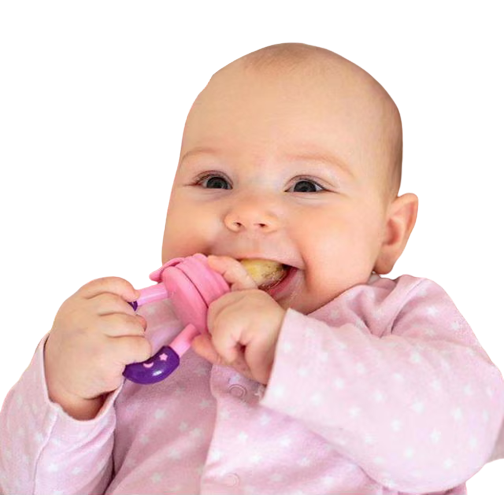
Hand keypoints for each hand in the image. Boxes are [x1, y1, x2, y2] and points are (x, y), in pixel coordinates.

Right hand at [44, 277, 150, 418]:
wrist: (60, 386)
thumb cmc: (77, 350)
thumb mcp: (79, 320)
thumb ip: (101, 305)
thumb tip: (136, 299)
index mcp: (74, 304)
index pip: (105, 285)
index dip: (124, 288)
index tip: (134, 296)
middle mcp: (81, 316)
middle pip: (124, 307)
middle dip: (131, 321)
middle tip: (121, 338)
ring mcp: (92, 334)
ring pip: (135, 325)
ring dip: (136, 338)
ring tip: (122, 350)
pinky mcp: (105, 354)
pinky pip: (140, 345)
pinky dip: (141, 353)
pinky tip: (128, 360)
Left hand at [191, 255, 285, 384]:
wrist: (290, 370)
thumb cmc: (268, 362)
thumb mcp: (235, 353)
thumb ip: (214, 345)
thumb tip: (194, 340)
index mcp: (253, 300)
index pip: (237, 276)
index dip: (224, 267)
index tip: (210, 261)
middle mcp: (254, 295)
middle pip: (214, 308)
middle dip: (218, 331)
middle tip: (240, 347)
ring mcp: (254, 302)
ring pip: (215, 319)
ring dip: (223, 343)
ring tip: (245, 351)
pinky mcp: (252, 314)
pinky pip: (220, 332)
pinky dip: (226, 348)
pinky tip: (245, 353)